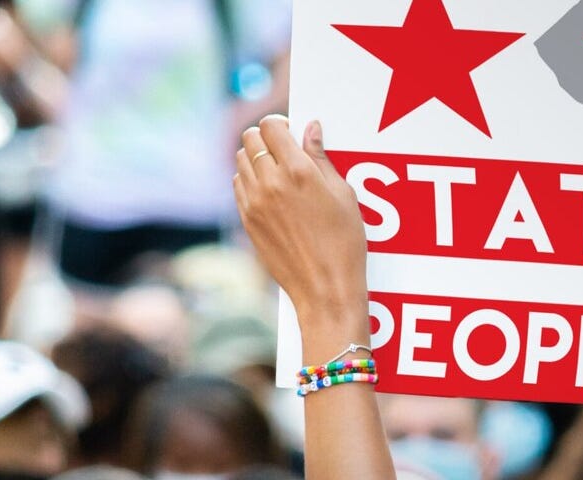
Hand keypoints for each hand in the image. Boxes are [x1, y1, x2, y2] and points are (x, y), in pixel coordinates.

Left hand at [234, 116, 367, 326]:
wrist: (324, 288)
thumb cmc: (344, 243)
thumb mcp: (344, 195)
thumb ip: (322, 159)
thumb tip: (310, 129)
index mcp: (299, 172)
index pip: (272, 126)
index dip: (281, 123)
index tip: (292, 130)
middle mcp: (270, 183)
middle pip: (250, 138)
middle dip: (266, 137)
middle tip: (284, 147)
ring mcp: (254, 202)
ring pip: (240, 160)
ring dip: (256, 157)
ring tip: (277, 169)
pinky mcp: (247, 220)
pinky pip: (239, 185)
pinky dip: (250, 179)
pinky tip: (270, 190)